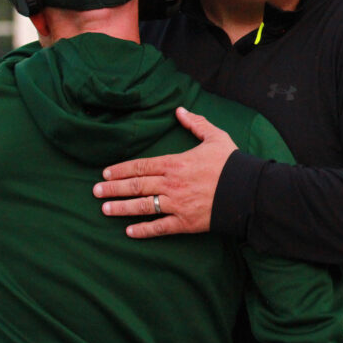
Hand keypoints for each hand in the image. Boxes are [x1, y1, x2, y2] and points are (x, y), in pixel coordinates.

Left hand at [93, 107, 236, 237]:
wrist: (247, 191)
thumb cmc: (231, 163)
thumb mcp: (215, 137)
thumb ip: (196, 123)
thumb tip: (180, 110)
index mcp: (175, 163)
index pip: (141, 166)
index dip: (121, 170)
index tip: (105, 173)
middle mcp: (171, 184)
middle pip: (136, 186)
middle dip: (113, 189)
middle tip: (95, 192)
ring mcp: (176, 205)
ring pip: (142, 206)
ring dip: (121, 208)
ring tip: (104, 209)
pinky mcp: (184, 222)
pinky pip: (159, 227)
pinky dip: (143, 230)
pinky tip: (129, 232)